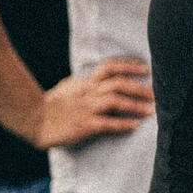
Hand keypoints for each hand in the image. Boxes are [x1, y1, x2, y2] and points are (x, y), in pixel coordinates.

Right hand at [32, 57, 153, 148]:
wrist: (34, 120)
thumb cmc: (52, 105)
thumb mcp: (68, 87)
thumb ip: (85, 83)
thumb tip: (99, 78)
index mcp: (85, 83)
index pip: (110, 68)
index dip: (129, 66)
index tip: (147, 68)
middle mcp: (88, 93)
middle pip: (118, 84)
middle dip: (140, 88)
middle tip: (157, 94)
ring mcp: (86, 108)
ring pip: (115, 102)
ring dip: (135, 105)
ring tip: (152, 111)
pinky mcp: (84, 125)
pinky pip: (107, 123)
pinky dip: (123, 124)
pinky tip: (136, 126)